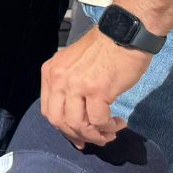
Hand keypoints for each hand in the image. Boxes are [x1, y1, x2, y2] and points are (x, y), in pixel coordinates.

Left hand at [40, 29, 148, 146]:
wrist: (124, 34)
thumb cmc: (104, 50)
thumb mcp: (75, 65)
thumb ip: (70, 88)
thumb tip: (75, 120)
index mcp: (50, 72)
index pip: (48, 111)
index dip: (64, 129)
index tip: (80, 137)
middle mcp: (58, 79)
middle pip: (59, 121)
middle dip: (78, 136)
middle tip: (98, 138)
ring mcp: (76, 84)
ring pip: (77, 124)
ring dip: (96, 135)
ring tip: (111, 132)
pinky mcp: (97, 90)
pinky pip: (98, 121)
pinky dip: (108, 127)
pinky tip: (118, 123)